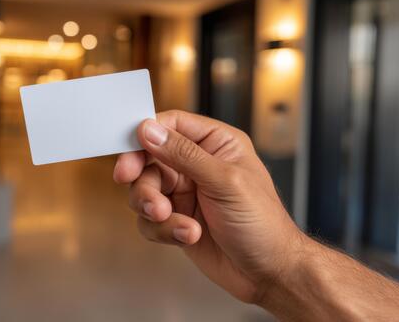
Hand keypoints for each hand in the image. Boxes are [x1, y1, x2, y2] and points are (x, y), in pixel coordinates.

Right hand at [113, 110, 305, 303]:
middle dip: (143, 182)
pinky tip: (188, 235)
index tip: (129, 156)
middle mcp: (196, 164)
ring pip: (144, 190)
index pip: (171, 126)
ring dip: (153, 208)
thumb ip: (184, 154)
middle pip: (148, 159)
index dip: (145, 136)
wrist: (268, 273)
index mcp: (215, 143)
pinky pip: (150, 220)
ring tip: (171, 220)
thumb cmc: (263, 224)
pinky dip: (164, 230)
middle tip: (147, 199)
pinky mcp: (176, 219)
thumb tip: (149, 131)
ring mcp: (185, 192)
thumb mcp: (225, 182)